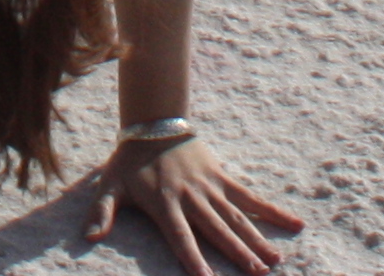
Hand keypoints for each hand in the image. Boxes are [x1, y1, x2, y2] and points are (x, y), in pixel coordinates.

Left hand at [87, 131, 302, 275]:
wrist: (152, 123)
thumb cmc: (128, 162)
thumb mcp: (110, 186)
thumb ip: (101, 212)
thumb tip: (88, 237)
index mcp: (164, 204)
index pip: (180, 237)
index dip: (193, 258)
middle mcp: (190, 197)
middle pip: (217, 230)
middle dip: (237, 253)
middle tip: (258, 274)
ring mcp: (210, 187)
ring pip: (236, 217)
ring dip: (256, 239)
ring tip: (273, 261)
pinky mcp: (223, 177)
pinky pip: (250, 196)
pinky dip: (272, 210)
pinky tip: (294, 223)